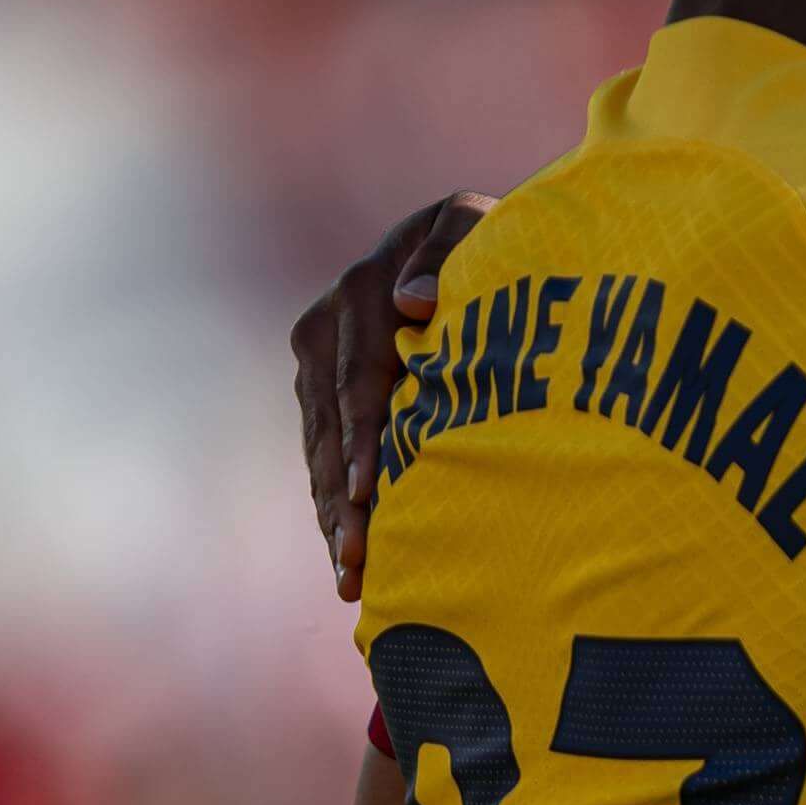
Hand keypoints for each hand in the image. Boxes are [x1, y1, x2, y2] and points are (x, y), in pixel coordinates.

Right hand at [294, 191, 495, 598]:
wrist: (466, 239)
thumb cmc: (487, 237)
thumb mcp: (473, 224)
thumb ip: (448, 254)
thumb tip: (411, 304)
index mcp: (360, 295)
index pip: (360, 382)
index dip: (364, 441)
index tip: (370, 493)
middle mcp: (327, 329)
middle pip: (333, 428)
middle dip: (344, 500)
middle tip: (357, 563)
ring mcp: (318, 363)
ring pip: (322, 451)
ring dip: (334, 517)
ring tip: (350, 580)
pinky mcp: (321, 390)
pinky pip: (324, 455)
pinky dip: (335, 504)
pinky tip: (347, 557)